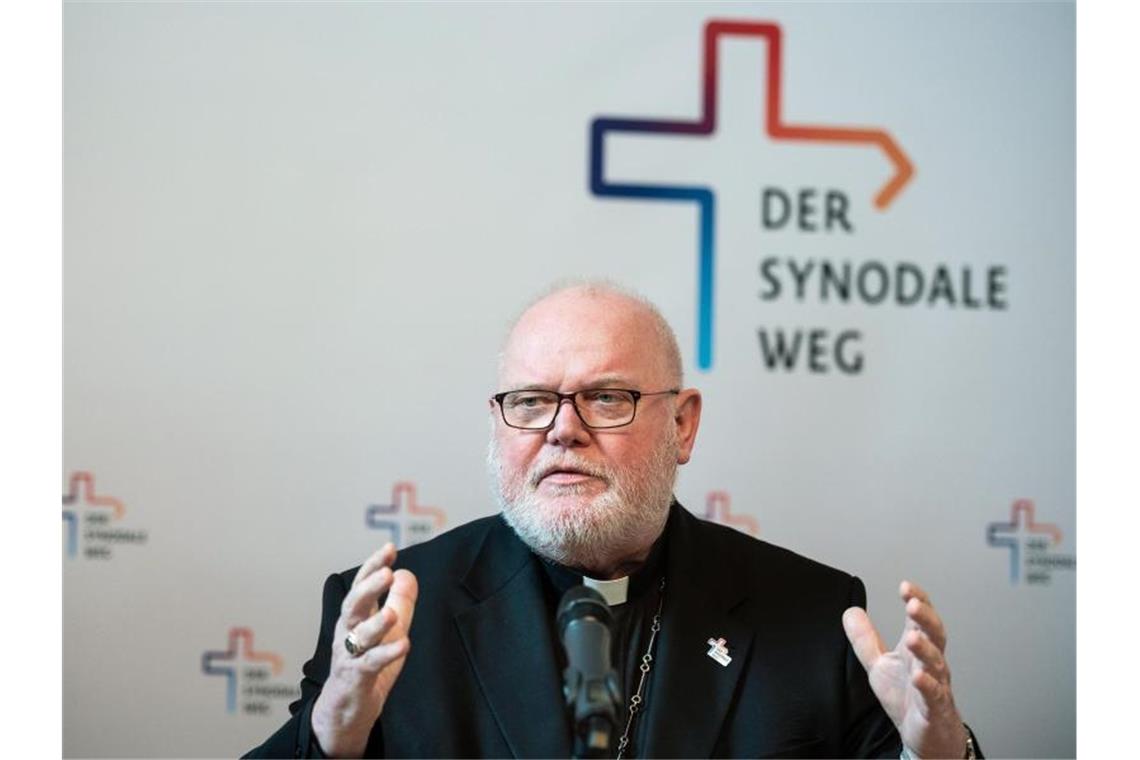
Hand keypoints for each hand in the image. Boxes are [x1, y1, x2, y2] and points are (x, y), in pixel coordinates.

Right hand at [311, 543, 418, 757]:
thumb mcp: (389, 630)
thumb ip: (398, 602)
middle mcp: (348, 633)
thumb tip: (406, 572)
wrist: (345, 711)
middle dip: (368, 588)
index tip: (389, 548)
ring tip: (392, 613)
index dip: (373, 566)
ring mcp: (349, 656)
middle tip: (385, 572)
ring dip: (375, 623)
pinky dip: (386, 654)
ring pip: (358, 636)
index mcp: (356, 618)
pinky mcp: (355, 679)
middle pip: (353, 605)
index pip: (362, 586)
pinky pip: (370, 664)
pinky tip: (403, 645)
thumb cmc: (366, 666)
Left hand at [842, 581, 966, 758]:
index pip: (920, 620)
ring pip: (936, 663)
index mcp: (917, 649)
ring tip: (913, 636)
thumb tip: (850, 611)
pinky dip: (927, 685)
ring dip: (925, 649)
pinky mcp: (933, 709)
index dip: (917, 601)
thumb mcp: (880, 665)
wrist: (928, 737)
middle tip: (914, 603)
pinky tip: (918, 676)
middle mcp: (930, 663)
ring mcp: (935, 685)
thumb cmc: (907, 698)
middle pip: (934, 635)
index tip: (905, 586)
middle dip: (925, 618)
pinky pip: (933, 696)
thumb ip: (866, 639)